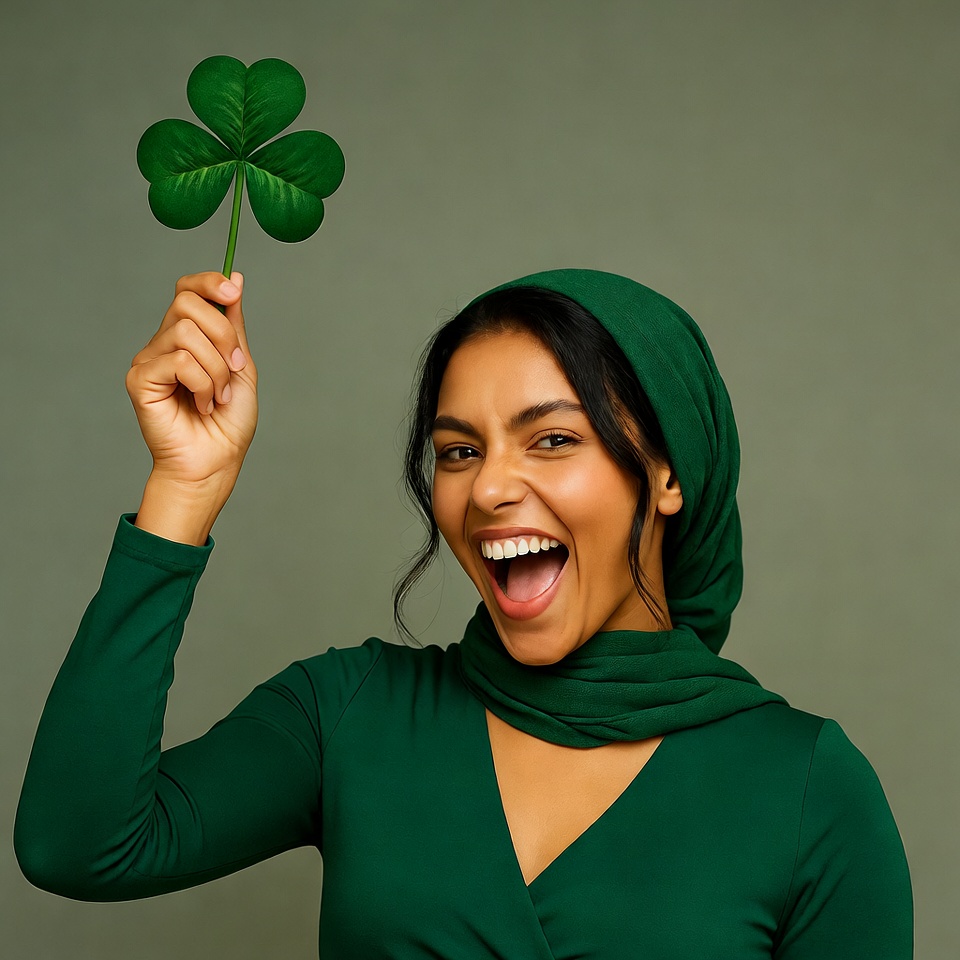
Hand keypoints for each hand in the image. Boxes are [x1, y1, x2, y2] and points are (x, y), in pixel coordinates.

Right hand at [126, 272, 257, 541]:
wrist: (216, 462)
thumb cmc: (228, 422)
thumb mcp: (241, 366)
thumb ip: (234, 325)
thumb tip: (233, 278)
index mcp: (188, 337)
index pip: (187, 289)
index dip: (208, 282)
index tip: (231, 291)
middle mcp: (164, 343)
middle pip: (186, 302)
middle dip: (223, 335)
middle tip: (234, 368)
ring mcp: (149, 360)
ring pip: (185, 332)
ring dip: (216, 368)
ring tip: (216, 396)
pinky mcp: (140, 380)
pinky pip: (178, 360)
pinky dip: (201, 383)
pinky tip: (201, 405)